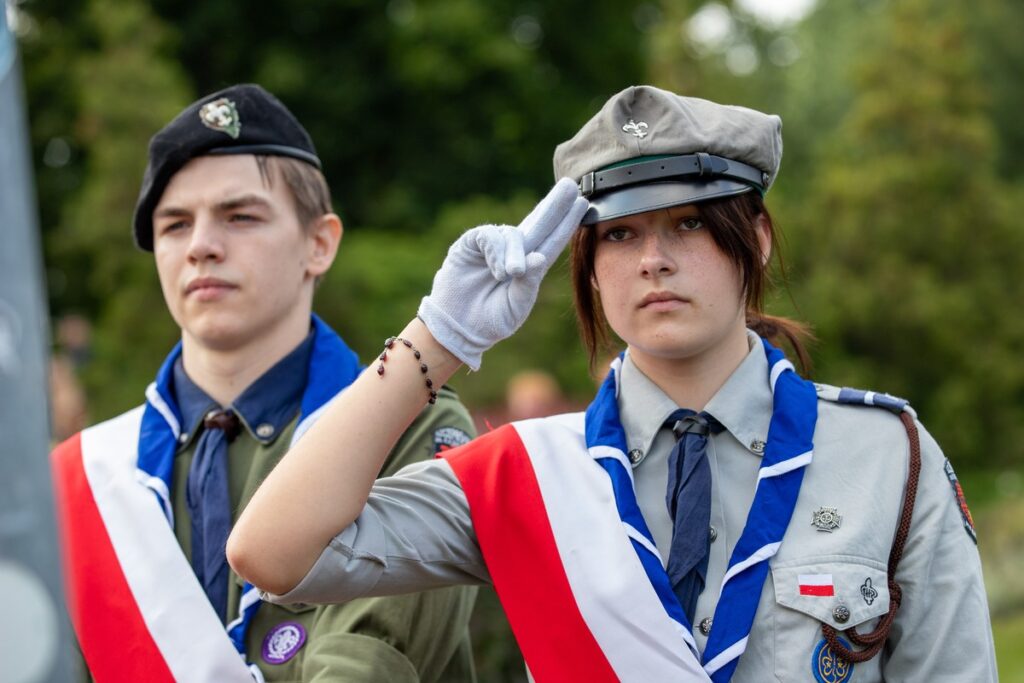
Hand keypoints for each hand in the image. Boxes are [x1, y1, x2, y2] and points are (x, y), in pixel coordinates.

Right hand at [418, 178, 588, 369]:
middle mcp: (514, 253)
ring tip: (511, 274)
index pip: (552, 241)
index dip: (566, 223)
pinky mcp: (471, 244)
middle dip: (554, 205)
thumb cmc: (489, 321)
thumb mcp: (516, 307)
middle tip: (569, 186)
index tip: (582, 203)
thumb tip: (540, 256)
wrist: (457, 328)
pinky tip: (496, 270)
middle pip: (539, 223)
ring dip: (514, 252)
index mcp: (530, 269)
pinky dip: (495, 252)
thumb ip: (529, 283)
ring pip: (512, 234)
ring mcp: (493, 247)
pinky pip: (488, 236)